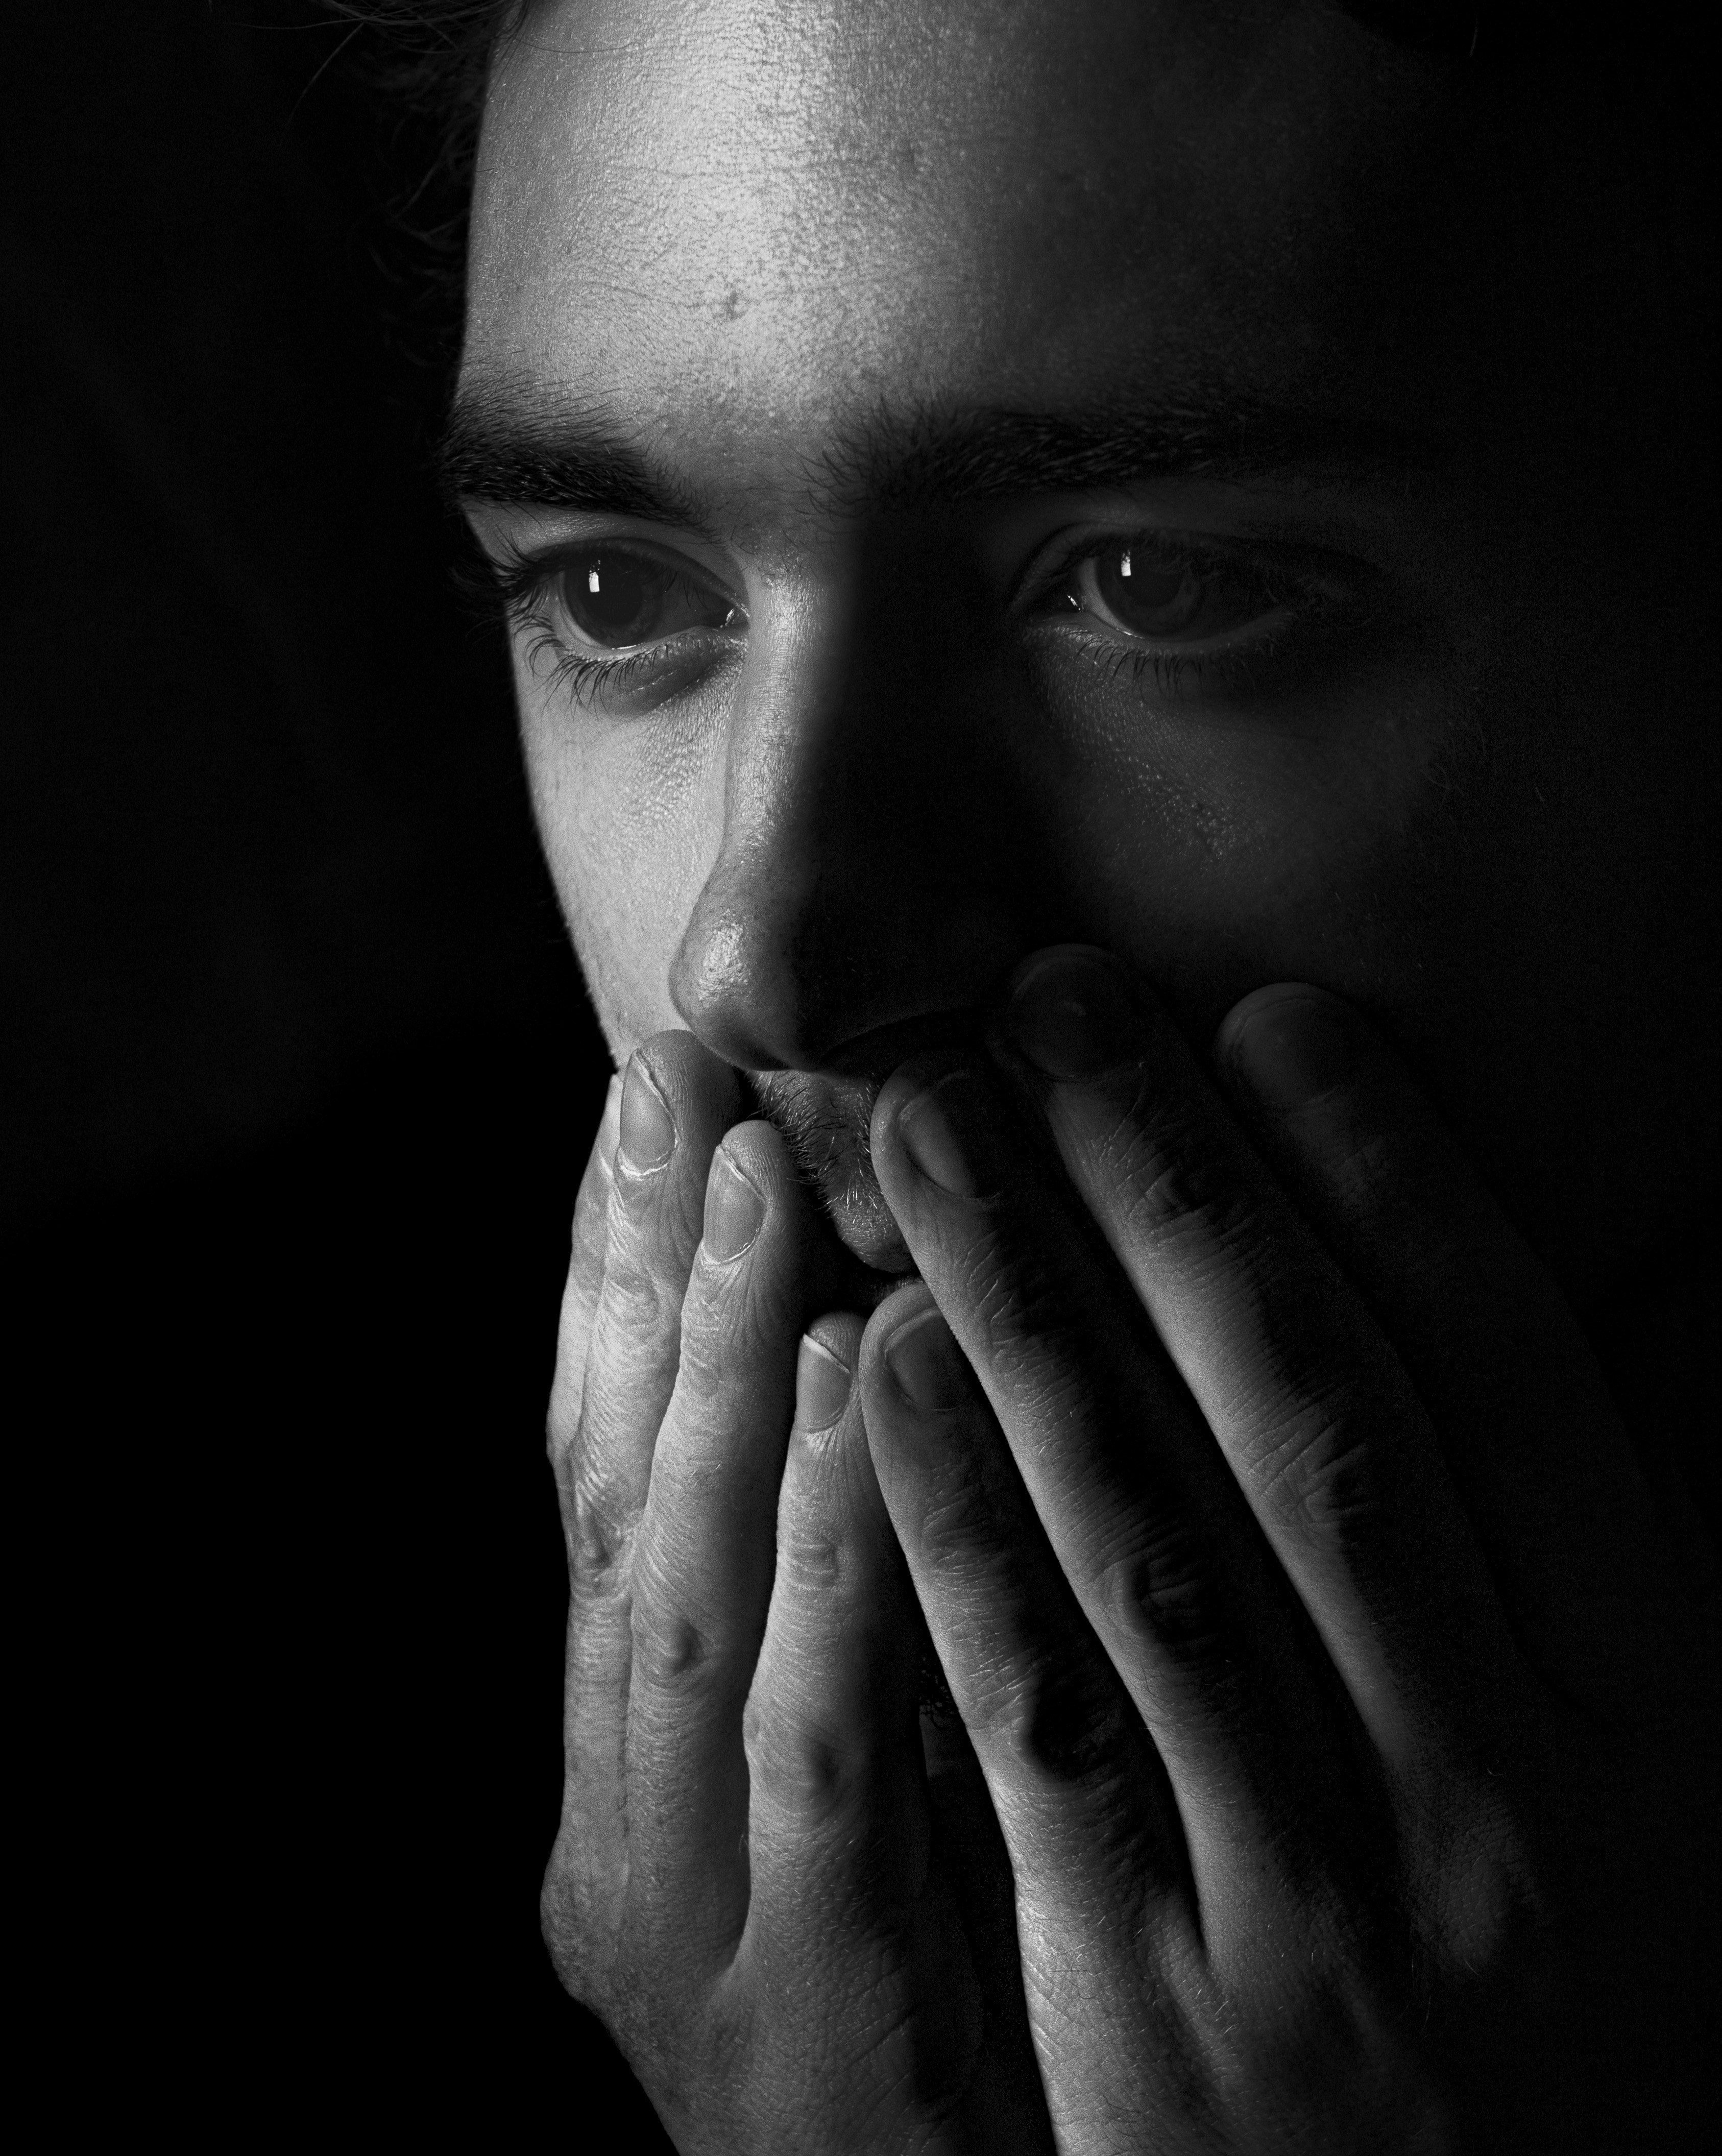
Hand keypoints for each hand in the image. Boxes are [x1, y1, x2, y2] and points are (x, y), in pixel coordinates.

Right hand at [539, 1034, 1051, 2151]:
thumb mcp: (865, 1798)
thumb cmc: (949, 2026)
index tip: (655, 1092)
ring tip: (773, 1184)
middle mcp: (623, 1839)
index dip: (615, 1279)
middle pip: (627, 1514)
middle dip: (656, 1291)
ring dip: (730, 1386)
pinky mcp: (812, 2044)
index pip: (606, 1479)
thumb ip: (838, 1607)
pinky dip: (841, 1573)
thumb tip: (887, 1336)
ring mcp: (698, 1946)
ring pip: (693, 1616)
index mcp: (628, 1772)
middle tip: (694, 1078)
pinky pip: (828, 1770)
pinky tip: (875, 1404)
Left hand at [857, 950, 1718, 2153]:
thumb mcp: (1659, 1767)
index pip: (1517, 1386)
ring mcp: (1333, 1901)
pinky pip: (1045, 1722)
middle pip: (1317, 1426)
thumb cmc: (1570, 1988)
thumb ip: (1620, 1520)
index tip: (1270, 1015)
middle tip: (1049, 1010)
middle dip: (1172, 1191)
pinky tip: (874, 1363)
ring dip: (1028, 1307)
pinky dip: (954, 1526)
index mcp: (1648, 1708)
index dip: (1395, 1179)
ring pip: (1157, 1543)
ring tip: (925, 1127)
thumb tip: (1660, 1250)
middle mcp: (1509, 1789)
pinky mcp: (1167, 2001)